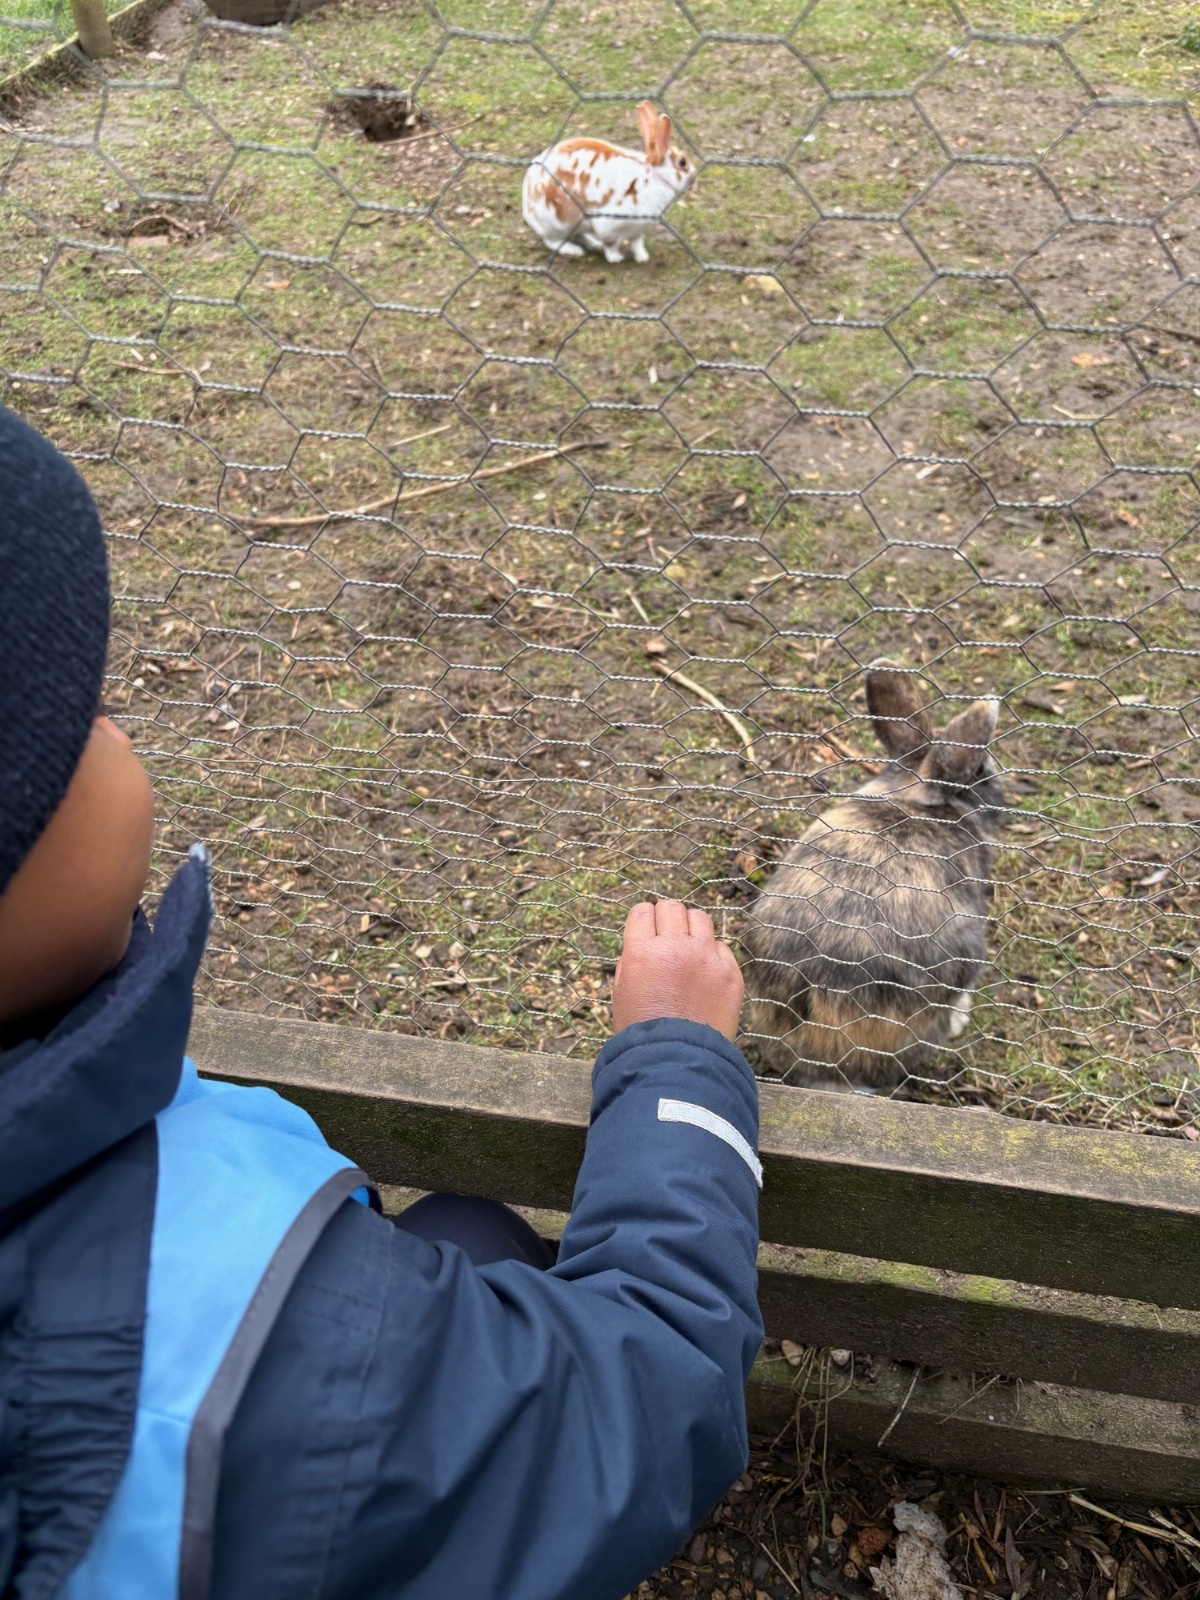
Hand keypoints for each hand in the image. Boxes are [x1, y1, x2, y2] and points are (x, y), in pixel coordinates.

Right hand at [611, 900, 743, 1040]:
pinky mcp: (730, 973)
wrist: (678, 1062)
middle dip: (666, 919)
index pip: (642, 911)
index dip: (643, 920)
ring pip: (700, 918)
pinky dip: (712, 955)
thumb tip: (642, 946)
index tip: (646, 930)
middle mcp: (675, 948)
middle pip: (671, 908)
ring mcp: (706, 958)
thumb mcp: (622, 993)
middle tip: (667, 936)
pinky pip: (722, 947)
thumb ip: (631, 962)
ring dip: (691, 928)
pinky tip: (705, 973)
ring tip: (688, 947)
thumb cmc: (643, 1033)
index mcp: (642, 952)